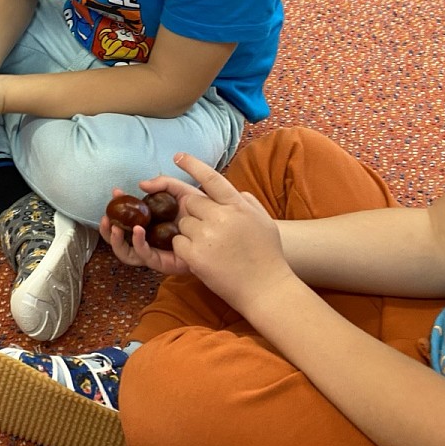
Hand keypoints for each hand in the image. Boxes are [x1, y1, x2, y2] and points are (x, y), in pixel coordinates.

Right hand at [98, 180, 198, 272]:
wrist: (222, 227)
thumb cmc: (203, 211)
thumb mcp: (181, 190)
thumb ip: (163, 183)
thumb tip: (141, 185)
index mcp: (150, 224)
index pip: (126, 219)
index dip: (117, 206)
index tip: (115, 192)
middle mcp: (149, 239)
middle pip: (120, 240)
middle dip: (107, 230)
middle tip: (106, 217)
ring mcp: (156, 252)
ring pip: (127, 253)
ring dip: (116, 241)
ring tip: (114, 227)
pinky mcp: (164, 262)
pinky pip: (145, 256)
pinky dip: (137, 243)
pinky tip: (136, 230)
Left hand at [169, 153, 294, 313]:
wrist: (267, 289)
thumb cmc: (267, 255)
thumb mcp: (263, 221)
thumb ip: (247, 202)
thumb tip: (234, 192)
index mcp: (238, 206)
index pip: (211, 178)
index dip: (193, 165)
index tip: (178, 156)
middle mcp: (221, 217)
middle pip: (189, 202)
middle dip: (194, 213)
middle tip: (209, 230)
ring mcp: (206, 236)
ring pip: (182, 224)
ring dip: (190, 233)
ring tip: (211, 248)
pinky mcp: (195, 256)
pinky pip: (177, 243)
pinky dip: (186, 249)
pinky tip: (204, 258)